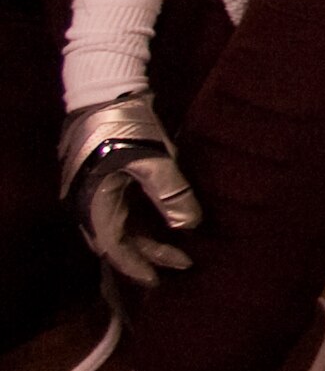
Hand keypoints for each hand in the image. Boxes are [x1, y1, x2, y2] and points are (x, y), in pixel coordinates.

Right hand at [60, 95, 200, 285]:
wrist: (105, 91)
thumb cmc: (127, 124)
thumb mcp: (153, 159)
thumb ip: (172, 194)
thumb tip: (189, 226)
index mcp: (95, 203)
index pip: (115, 247)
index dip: (139, 266)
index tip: (161, 279)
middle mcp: (89, 203)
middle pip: (118, 240)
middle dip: (148, 255)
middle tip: (183, 262)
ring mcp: (93, 191)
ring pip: (120, 227)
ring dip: (146, 239)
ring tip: (176, 249)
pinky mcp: (102, 180)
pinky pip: (121, 211)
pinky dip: (142, 222)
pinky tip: (162, 224)